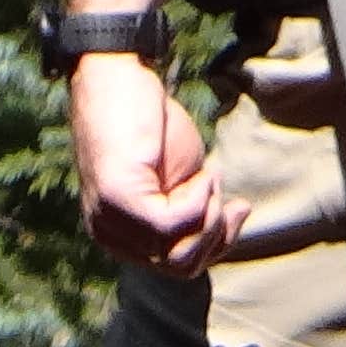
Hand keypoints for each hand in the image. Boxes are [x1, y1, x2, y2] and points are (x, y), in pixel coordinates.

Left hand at [70, 53, 236, 270]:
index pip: (177, 266)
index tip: (237, 209)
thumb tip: (221, 240)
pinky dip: (199, 199)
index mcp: (120, 235)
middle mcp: (108, 234)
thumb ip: (190, 217)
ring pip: (178, 253)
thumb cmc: (149, 123)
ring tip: (209, 178)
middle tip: (234, 201)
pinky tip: (202, 172)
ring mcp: (108, 220)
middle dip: (218, 237)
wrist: (119, 78)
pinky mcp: (117, 200)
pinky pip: (172, 224)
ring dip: (209, 216)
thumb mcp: (179, 181)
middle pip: (180, 267)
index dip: (215, 244)